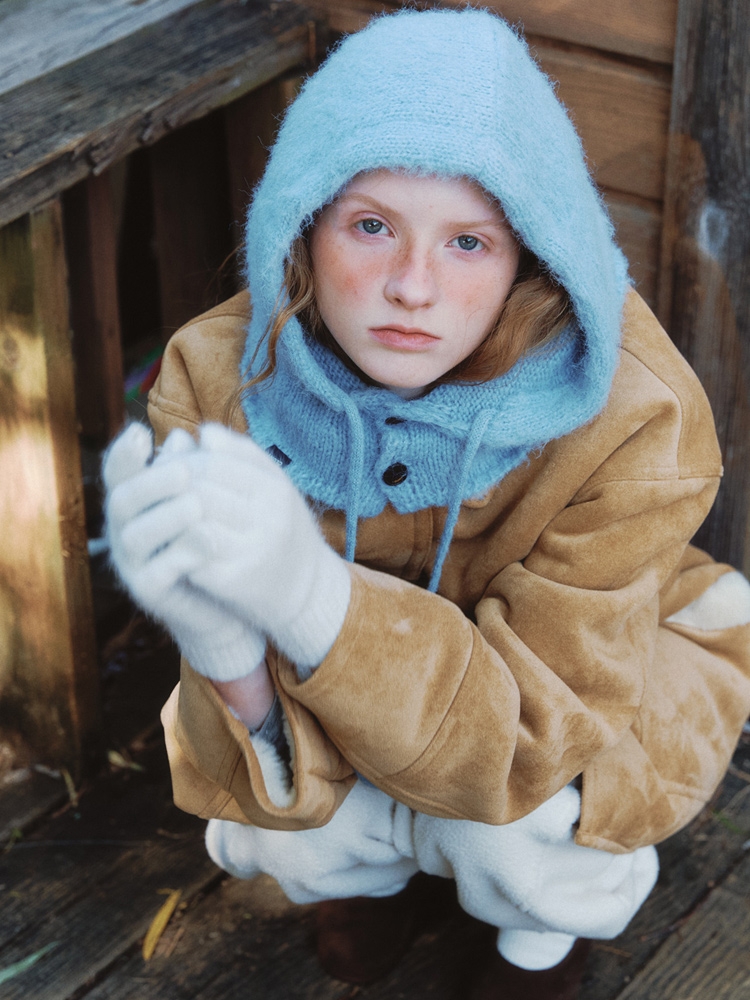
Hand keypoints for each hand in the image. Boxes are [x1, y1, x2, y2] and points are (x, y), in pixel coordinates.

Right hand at [103, 423, 266, 681]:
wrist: (223, 599)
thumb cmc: (208, 539)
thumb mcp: (203, 499)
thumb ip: (192, 469)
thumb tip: (184, 436)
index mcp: (133, 502)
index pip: (117, 473)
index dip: (123, 453)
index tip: (140, 432)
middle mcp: (124, 530)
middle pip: (121, 501)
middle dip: (151, 483)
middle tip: (184, 472)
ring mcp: (132, 563)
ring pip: (134, 537)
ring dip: (166, 518)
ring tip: (197, 506)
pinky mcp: (149, 593)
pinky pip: (156, 574)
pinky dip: (180, 556)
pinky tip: (208, 542)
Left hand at [174, 423, 351, 672]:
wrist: (306, 590)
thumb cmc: (283, 529)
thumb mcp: (273, 485)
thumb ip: (241, 455)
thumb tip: (203, 433)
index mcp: (275, 489)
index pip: (215, 462)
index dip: (183, 462)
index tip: (167, 469)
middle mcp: (268, 518)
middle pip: (200, 490)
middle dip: (169, 490)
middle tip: (153, 494)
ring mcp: (252, 551)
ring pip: (193, 522)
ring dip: (168, 519)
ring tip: (159, 517)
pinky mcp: (236, 581)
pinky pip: (192, 556)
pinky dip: (175, 547)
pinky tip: (169, 544)